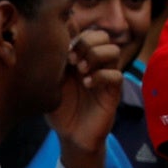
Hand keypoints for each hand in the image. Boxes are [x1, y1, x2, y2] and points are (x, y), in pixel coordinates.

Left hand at [52, 25, 123, 167]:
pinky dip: (101, 76)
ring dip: (95, 56)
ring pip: (114, 50)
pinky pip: (116, 75)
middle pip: (103, 35)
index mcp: (82, 58)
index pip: (88, 32)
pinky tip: (88, 84)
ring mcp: (106, 76)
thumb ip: (54, 62)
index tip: (64, 51)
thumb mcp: (51, 83)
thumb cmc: (60, 110)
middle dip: (87, 42)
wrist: (71, 135)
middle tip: (72, 60)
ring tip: (81, 71)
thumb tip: (51, 37)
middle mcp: (96, 64)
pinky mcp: (113, 92)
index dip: (78, 35)